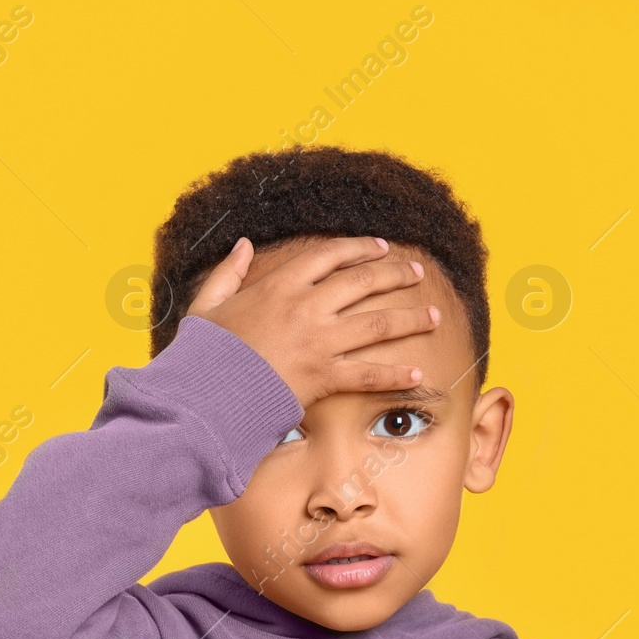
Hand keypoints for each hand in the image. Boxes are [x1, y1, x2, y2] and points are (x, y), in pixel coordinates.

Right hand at [185, 236, 440, 407]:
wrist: (206, 394)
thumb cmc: (204, 353)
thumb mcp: (208, 305)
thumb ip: (228, 272)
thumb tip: (243, 244)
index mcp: (280, 286)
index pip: (330, 257)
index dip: (359, 248)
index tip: (380, 246)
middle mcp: (306, 308)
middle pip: (362, 283)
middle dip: (394, 275)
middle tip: (416, 272)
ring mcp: (318, 343)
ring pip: (376, 324)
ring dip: (409, 318)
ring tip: (434, 316)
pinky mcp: (323, 377)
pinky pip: (368, 374)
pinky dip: (394, 375)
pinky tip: (417, 373)